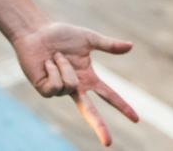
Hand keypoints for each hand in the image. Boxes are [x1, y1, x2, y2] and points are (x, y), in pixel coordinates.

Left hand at [13, 22, 137, 146]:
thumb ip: (109, 45)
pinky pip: (56, 85)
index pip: (109, 95)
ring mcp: (60, 91)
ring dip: (64, 65)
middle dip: (99, 127)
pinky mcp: (46, 90)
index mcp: (88, 78)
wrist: (37, 33)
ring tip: (55, 55)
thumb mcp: (88, 39)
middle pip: (90, 112)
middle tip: (108, 144)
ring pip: (70, 85)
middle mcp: (75, 87)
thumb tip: (131, 46)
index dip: (122, 107)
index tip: (136, 119)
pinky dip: (53, 69)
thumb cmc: (61, 35)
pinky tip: (47, 63)